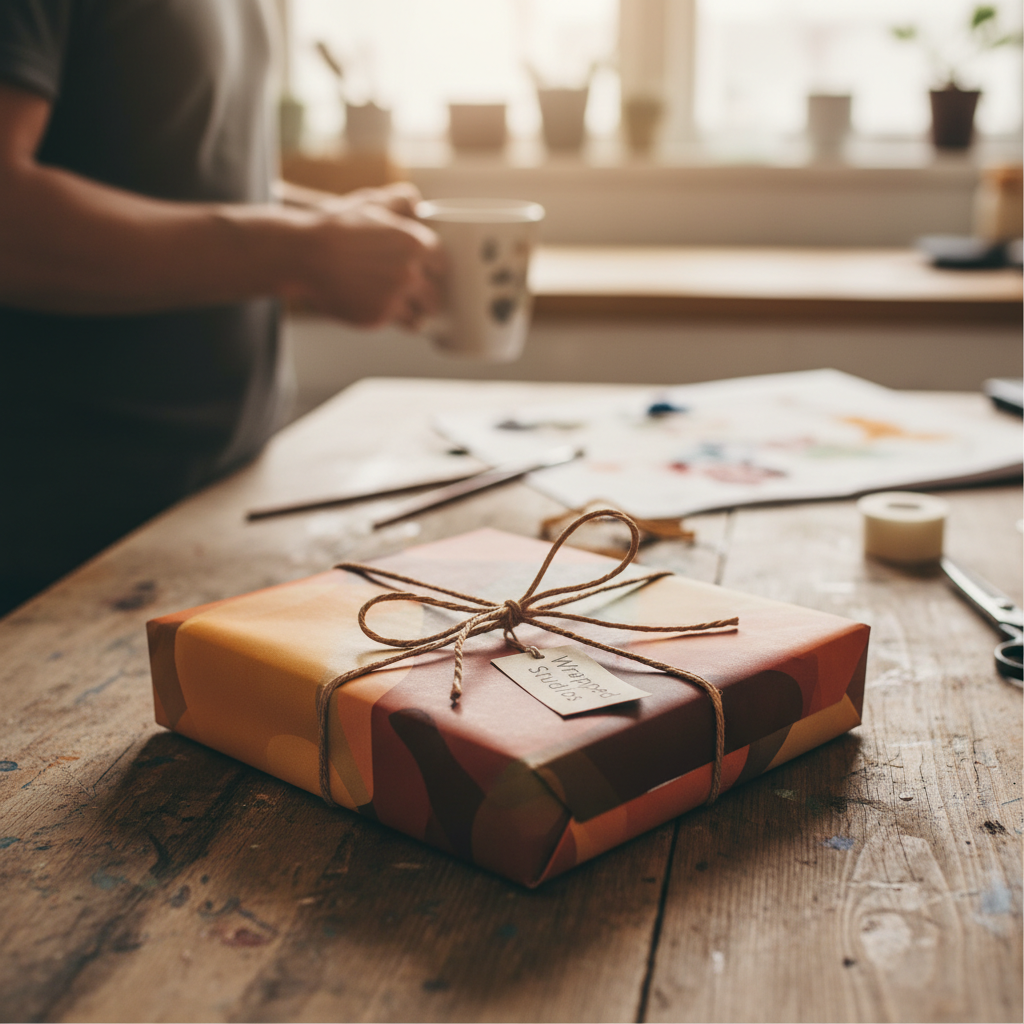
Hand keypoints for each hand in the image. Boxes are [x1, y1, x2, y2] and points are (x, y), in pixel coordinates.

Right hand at [291, 187, 442, 327]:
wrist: (304, 256)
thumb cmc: (336, 227)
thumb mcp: (371, 202)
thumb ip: (401, 200)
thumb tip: (418, 206)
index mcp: (414, 243)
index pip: (441, 262)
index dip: (433, 266)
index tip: (428, 270)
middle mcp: (410, 273)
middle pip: (434, 294)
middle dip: (425, 294)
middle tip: (418, 296)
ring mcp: (395, 297)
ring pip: (421, 314)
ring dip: (415, 313)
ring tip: (408, 310)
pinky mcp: (379, 317)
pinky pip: (400, 324)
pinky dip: (394, 320)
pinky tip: (384, 310)